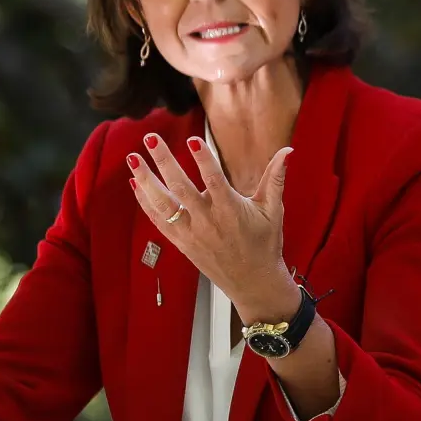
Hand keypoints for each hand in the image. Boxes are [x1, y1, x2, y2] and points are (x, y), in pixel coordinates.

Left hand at [127, 133, 297, 318]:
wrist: (252, 282)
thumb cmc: (264, 243)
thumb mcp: (273, 210)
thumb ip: (275, 179)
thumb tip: (287, 150)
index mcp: (231, 211)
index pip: (214, 180)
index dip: (203, 159)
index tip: (192, 139)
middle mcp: (207, 221)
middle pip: (181, 188)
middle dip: (164, 162)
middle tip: (151, 138)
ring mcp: (191, 233)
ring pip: (163, 204)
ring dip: (146, 180)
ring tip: (133, 158)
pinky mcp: (181, 242)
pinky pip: (158, 220)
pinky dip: (145, 202)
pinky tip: (135, 183)